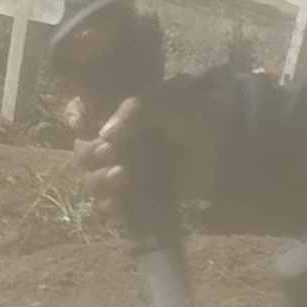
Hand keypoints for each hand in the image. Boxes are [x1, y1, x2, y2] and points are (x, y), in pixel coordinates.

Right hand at [65, 76, 232, 245]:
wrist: (231, 153)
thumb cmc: (203, 119)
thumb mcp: (172, 102)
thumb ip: (138, 109)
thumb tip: (107, 134)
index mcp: (121, 113)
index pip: (81, 112)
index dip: (75, 118)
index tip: (84, 122)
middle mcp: (118, 140)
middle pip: (82, 150)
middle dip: (92, 154)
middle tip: (114, 153)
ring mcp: (126, 168)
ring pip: (92, 179)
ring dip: (100, 179)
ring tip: (124, 176)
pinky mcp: (138, 194)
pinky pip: (111, 205)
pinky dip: (112, 205)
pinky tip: (121, 202)